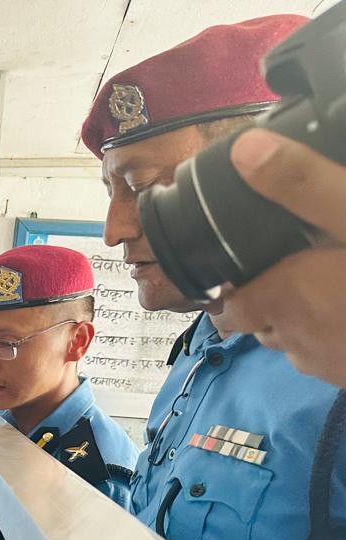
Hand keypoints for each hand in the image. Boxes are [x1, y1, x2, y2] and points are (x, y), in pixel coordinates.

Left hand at [212, 128, 345, 387]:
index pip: (229, 307)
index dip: (232, 290)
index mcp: (284, 298)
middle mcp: (296, 339)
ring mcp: (330, 364)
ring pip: (298, 343)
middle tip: (297, 267)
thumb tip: (247, 151)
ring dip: (304, 320)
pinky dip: (337, 336)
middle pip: (262, 325)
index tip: (245, 268)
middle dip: (269, 301)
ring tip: (331, 286)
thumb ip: (304, 187)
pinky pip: (333, 357)